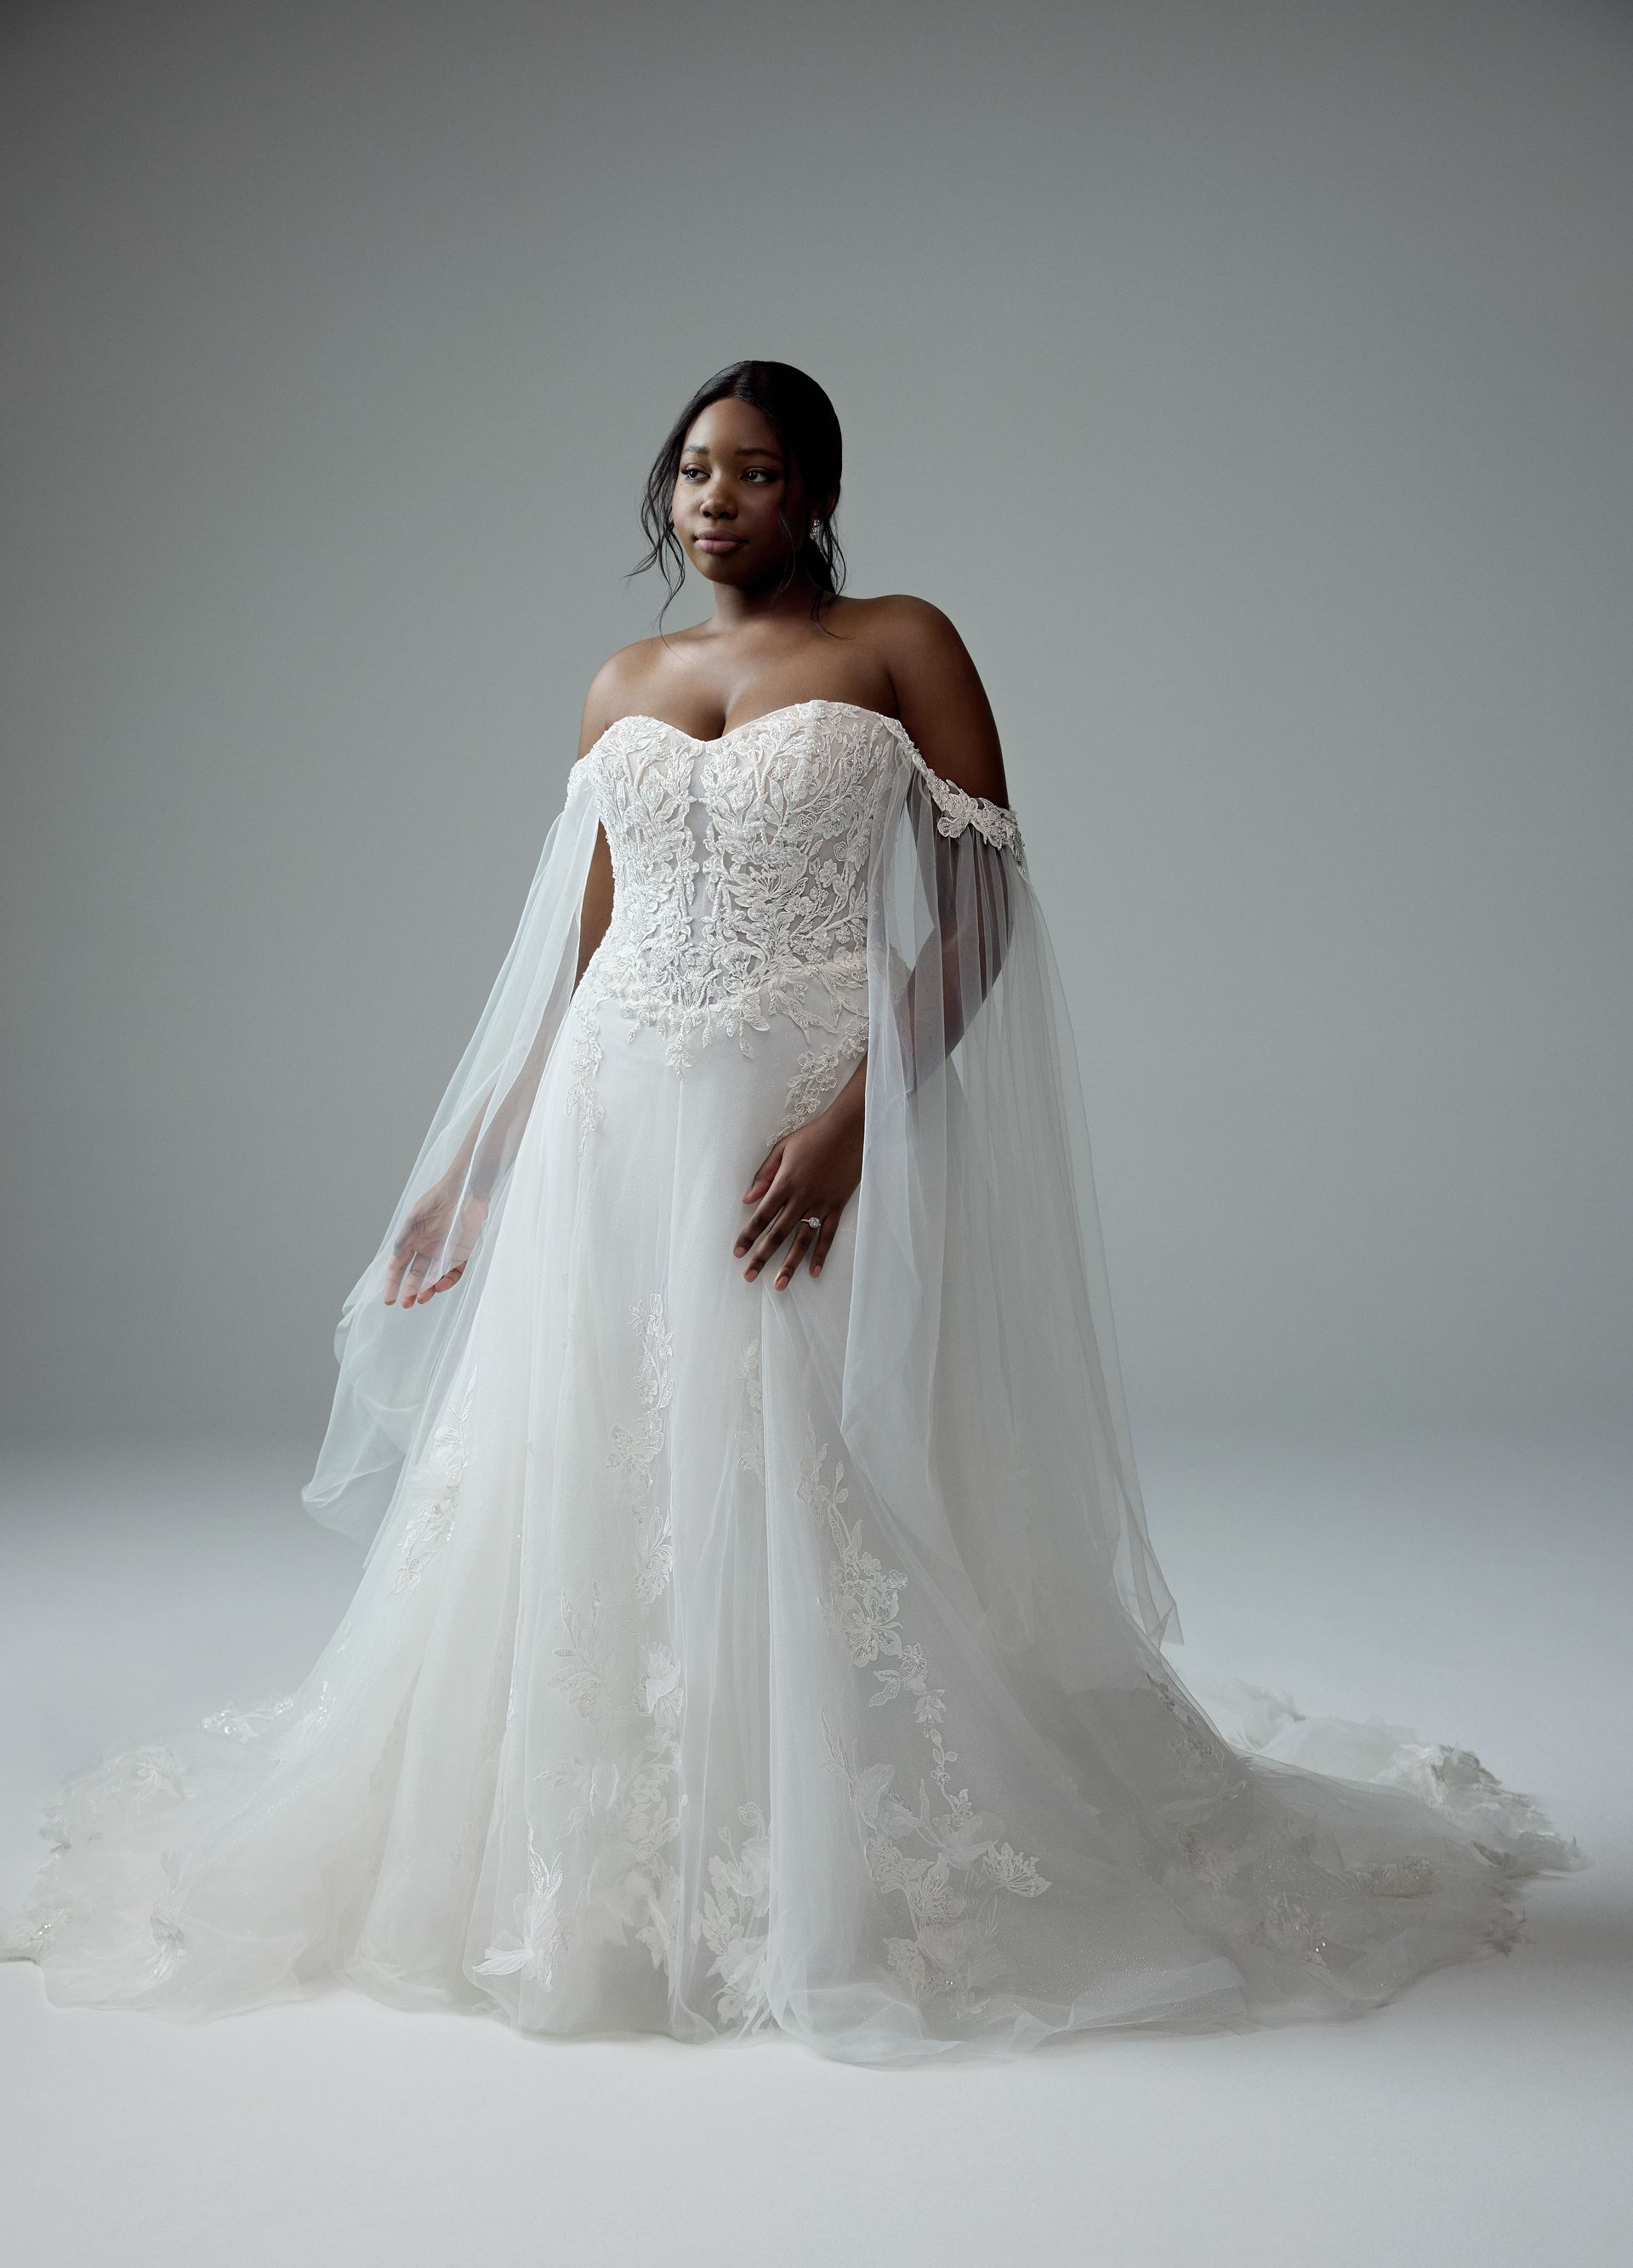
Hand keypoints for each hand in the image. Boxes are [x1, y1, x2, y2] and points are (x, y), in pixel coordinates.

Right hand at [383, 1174, 490, 1307]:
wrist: (465, 1190)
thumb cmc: (437, 1199)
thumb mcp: (414, 1218)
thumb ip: (404, 1240)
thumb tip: (392, 1262)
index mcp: (412, 1240)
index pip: (399, 1266)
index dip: (393, 1283)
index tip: (388, 1299)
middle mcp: (427, 1248)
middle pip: (416, 1275)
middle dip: (410, 1291)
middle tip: (406, 1304)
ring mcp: (444, 1252)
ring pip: (434, 1277)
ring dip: (427, 1289)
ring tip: (422, 1298)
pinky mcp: (462, 1253)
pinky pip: (454, 1272)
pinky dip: (448, 1281)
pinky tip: (441, 1285)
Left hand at [735, 1090, 863, 1288]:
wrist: (848, 1131)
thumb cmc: (812, 1136)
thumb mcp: (782, 1149)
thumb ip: (764, 1175)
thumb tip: (748, 1199)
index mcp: (784, 1184)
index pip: (761, 1216)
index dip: (748, 1236)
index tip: (737, 1252)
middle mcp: (801, 1198)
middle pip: (778, 1234)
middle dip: (761, 1256)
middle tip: (749, 1276)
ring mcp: (820, 1205)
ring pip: (802, 1240)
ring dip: (789, 1264)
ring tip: (779, 1284)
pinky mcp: (837, 1207)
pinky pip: (827, 1235)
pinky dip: (820, 1254)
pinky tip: (813, 1271)